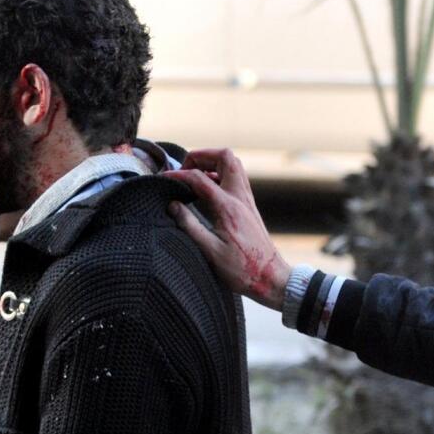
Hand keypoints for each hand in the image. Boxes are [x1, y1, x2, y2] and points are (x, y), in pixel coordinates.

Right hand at [164, 148, 291, 309]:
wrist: (270, 277)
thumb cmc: (241, 270)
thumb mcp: (210, 252)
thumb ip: (189, 225)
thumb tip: (172, 205)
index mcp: (228, 208)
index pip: (199, 178)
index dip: (178, 175)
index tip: (163, 179)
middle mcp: (240, 198)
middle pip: (225, 157)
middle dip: (201, 156)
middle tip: (185, 169)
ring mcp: (247, 200)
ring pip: (233, 164)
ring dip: (212, 163)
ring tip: (194, 175)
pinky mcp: (249, 206)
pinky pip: (236, 177)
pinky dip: (220, 174)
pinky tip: (207, 189)